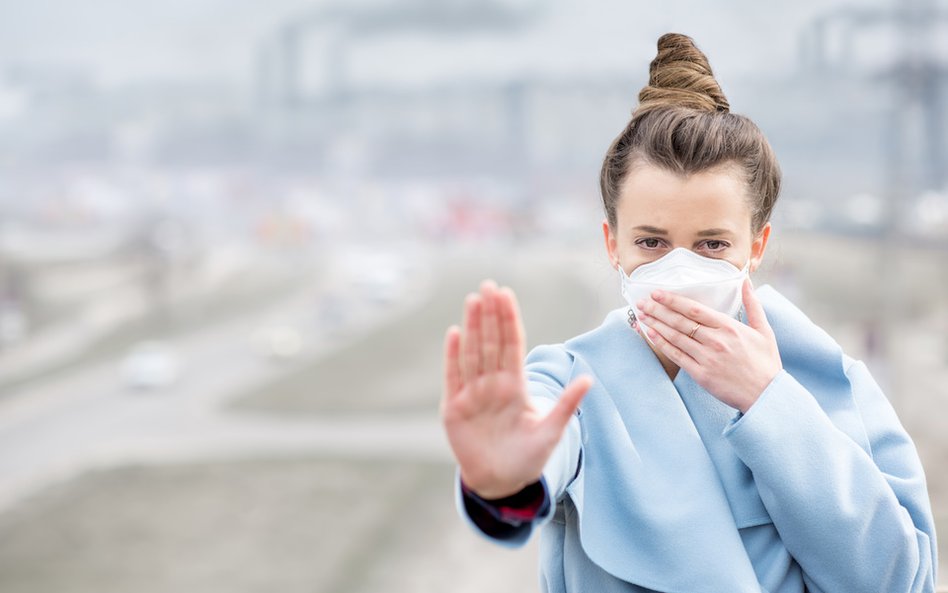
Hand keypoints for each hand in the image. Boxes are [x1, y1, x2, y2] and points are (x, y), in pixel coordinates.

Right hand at [440, 280, 592, 498]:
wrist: (501, 482)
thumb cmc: (527, 457)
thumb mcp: (551, 431)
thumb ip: (566, 405)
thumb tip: (589, 379)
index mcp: (515, 386)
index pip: (512, 345)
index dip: (509, 320)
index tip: (507, 294)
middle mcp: (493, 384)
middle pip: (491, 343)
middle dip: (490, 315)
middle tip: (489, 285)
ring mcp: (472, 394)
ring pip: (473, 353)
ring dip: (473, 327)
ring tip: (473, 300)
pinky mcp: (454, 408)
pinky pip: (453, 377)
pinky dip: (453, 356)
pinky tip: (454, 333)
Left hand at [636, 278, 781, 412]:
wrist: (767, 395)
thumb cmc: (766, 363)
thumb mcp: (764, 330)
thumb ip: (753, 304)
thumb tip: (745, 281)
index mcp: (729, 327)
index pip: (695, 309)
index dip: (673, 300)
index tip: (658, 293)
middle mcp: (716, 341)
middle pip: (680, 321)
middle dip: (658, 310)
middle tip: (642, 302)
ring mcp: (707, 358)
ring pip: (675, 337)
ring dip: (656, 324)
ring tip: (642, 315)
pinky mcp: (701, 374)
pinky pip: (677, 356)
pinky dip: (662, 344)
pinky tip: (651, 334)